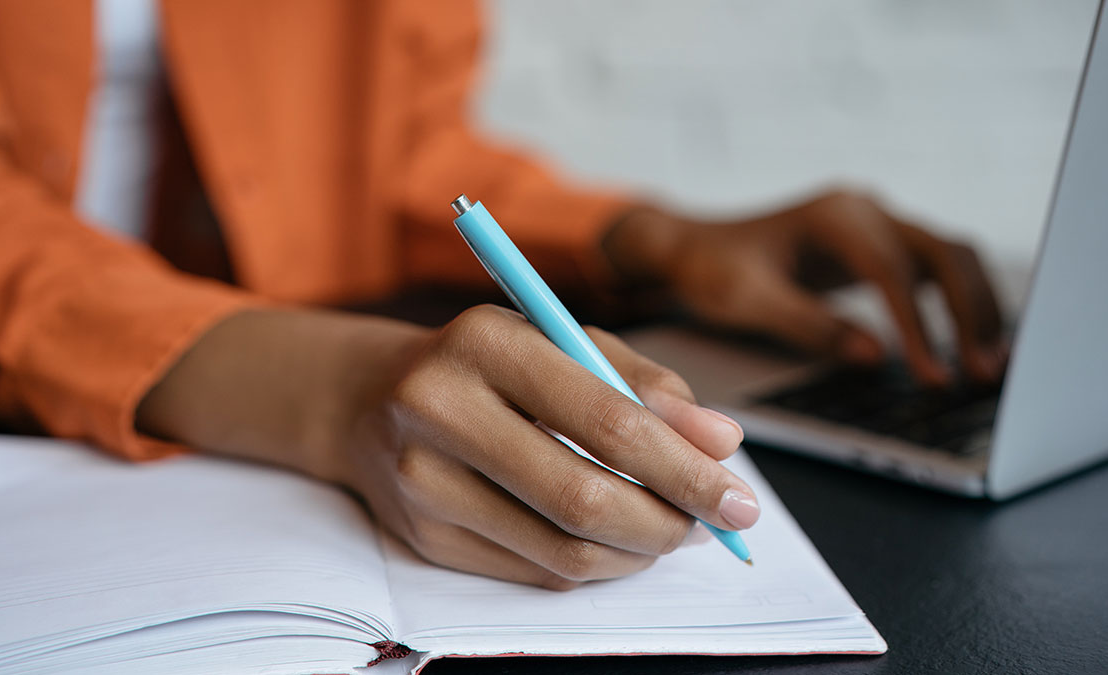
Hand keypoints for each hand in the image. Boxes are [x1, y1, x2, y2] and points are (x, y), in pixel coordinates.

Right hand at [137, 307, 755, 588]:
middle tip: (713, 525)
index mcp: (486, 342)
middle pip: (583, 497)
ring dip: (638, 552)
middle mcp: (440, 410)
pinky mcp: (422, 537)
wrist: (369, 397)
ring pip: (562, 549)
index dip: (686, 468)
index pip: (606, 420)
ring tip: (671, 530)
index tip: (739, 495)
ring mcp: (422, 482)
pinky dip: (594, 565)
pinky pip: (534, 571)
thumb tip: (720, 442)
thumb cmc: (486, 362)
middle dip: (670, 522)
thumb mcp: (562, 340)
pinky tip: (616, 542)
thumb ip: (644, 382)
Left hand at [602, 188, 1005, 384]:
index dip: (917, 324)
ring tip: (990, 366)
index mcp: (834, 216)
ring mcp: (877, 225)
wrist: (694, 248)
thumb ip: (808, 325)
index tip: (931, 373)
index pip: (891, 269)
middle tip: (984, 373)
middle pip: (945, 252)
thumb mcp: (746, 300)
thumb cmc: (712, 269)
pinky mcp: (881, 248)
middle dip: (970, 313)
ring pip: (952, 257)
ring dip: (977, 308)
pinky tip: (971, 347)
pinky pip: (936, 271)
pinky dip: (960, 306)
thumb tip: (873, 356)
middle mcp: (865, 210)